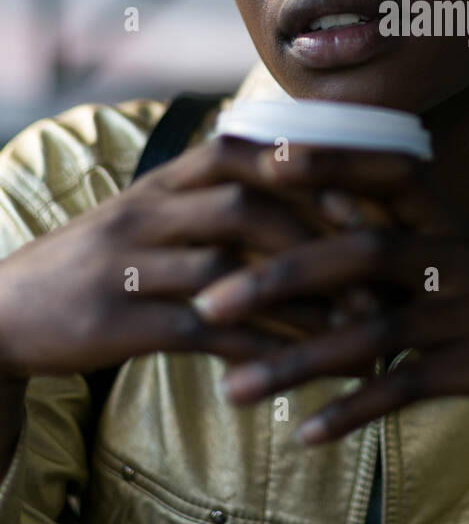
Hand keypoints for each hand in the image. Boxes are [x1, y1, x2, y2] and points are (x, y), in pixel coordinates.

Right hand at [0, 135, 375, 377]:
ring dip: (303, 300)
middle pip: (244, 206)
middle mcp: (146, 213)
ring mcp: (129, 267)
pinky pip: (203, 336)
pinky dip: (258, 352)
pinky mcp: (119, 325)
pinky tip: (301, 369)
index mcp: (160, 182)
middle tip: (377, 265)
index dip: (305, 170)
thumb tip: (295, 189)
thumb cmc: (97, 265)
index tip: (366, 196)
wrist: (2, 312)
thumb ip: (210, 199)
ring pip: (230, 274)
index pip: (241, 154)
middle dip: (318, 233)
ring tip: (360, 324)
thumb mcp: (149, 216)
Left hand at [193, 148, 468, 499]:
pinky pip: (408, 386)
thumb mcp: (448, 267)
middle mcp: (466, 253)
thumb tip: (298, 226)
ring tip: (232, 390)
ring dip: (297, 361)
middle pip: (364, 249)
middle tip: (207, 300)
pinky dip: (353, 410)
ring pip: (375, 329)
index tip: (259, 157)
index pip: (390, 169)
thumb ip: (389, 244)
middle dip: (280, 273)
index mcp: (450, 220)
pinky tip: (304, 434)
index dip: (330, 158)